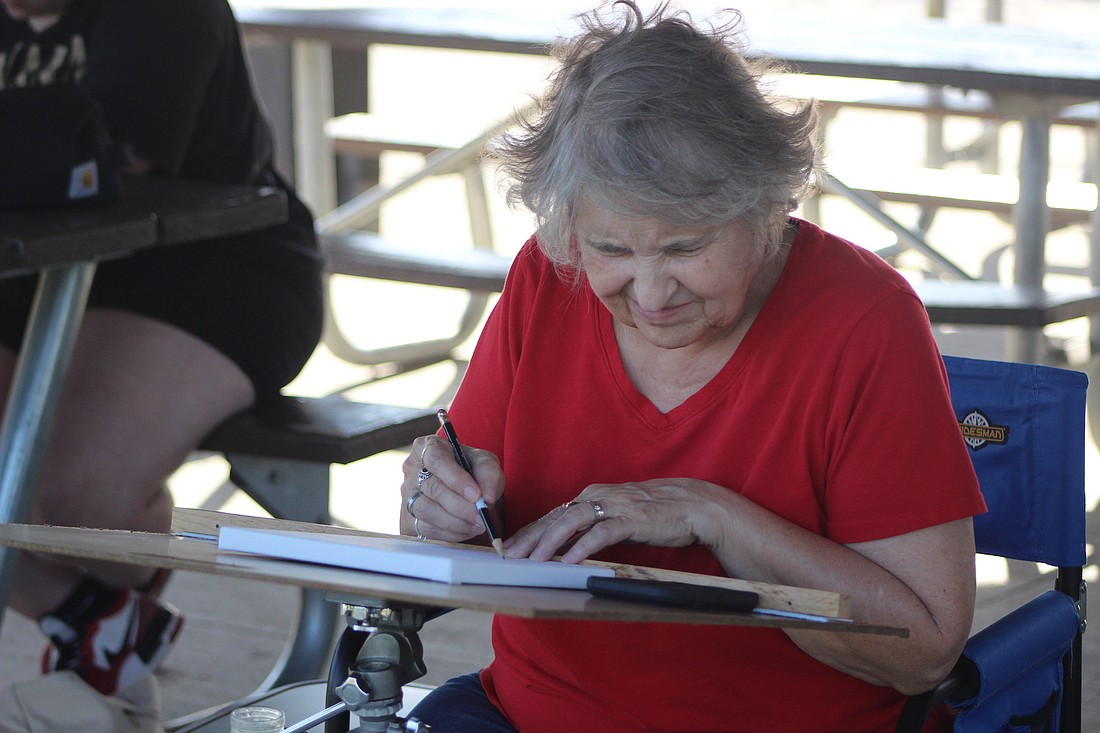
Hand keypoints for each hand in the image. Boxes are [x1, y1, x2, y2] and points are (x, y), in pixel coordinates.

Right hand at [399, 434, 503, 542]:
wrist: (465, 492)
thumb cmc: (472, 472)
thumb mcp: (485, 464)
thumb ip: (488, 474)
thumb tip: (486, 498)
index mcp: (428, 447)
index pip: (436, 459)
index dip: (455, 478)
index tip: (475, 495)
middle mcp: (412, 469)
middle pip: (432, 487)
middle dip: (460, 506)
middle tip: (481, 515)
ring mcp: (408, 494)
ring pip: (427, 510)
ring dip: (456, 522)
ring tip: (478, 524)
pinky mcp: (408, 518)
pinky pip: (426, 529)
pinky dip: (450, 533)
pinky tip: (466, 529)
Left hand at [504, 478, 719, 563]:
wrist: (692, 505)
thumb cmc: (654, 513)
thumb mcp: (617, 516)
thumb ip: (593, 526)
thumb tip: (566, 546)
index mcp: (592, 496)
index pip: (552, 514)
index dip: (529, 531)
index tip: (509, 547)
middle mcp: (598, 497)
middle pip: (556, 517)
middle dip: (530, 538)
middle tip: (509, 556)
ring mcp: (615, 506)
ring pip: (573, 520)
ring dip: (550, 541)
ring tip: (534, 560)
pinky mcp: (633, 519)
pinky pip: (603, 532)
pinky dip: (584, 546)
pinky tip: (571, 560)